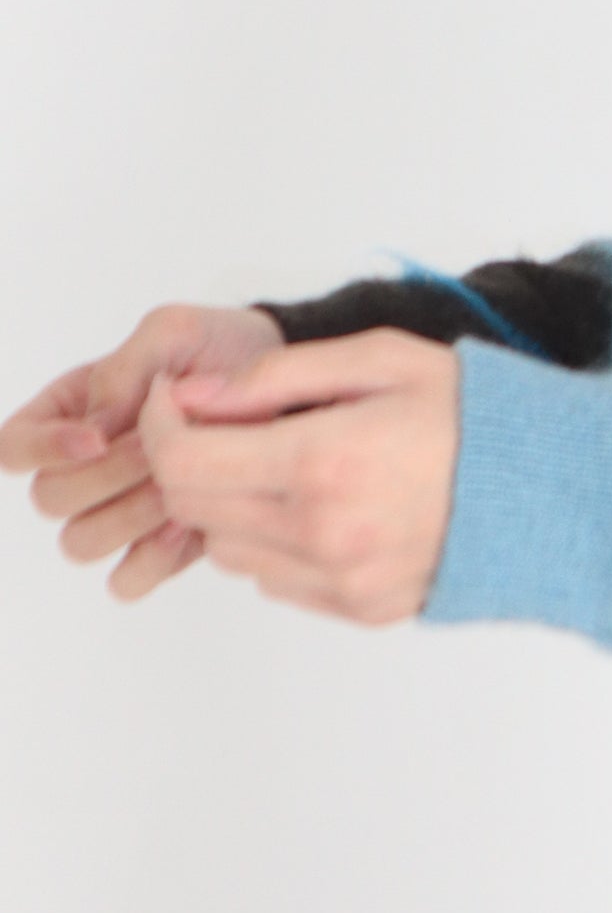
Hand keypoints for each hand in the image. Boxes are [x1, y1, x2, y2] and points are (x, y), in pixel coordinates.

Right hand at [0, 302, 286, 601]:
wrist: (284, 387)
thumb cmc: (219, 350)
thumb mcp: (174, 332)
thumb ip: (124, 367)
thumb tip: (92, 427)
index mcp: (70, 411)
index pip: (13, 446)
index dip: (43, 449)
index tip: (97, 438)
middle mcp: (83, 466)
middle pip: (49, 499)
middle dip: (106, 476)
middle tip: (159, 447)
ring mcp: (117, 510)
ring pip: (80, 542)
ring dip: (130, 515)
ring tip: (180, 481)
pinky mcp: (157, 546)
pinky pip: (126, 580)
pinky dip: (152, 559)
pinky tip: (189, 522)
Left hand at [137, 328, 460, 625]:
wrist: (557, 487)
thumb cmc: (474, 411)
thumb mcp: (382, 358)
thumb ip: (280, 374)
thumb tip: (199, 397)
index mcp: (325, 461)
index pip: (186, 463)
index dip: (161, 425)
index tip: (176, 398)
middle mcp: (323, 533)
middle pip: (195, 510)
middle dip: (187, 459)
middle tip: (221, 421)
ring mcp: (340, 580)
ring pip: (227, 550)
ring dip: (230, 503)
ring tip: (284, 460)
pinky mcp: (357, 609)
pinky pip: (275, 579)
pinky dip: (273, 540)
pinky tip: (321, 501)